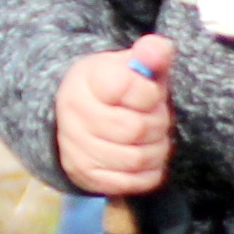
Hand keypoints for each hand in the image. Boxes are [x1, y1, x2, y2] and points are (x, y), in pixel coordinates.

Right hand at [56, 36, 173, 195]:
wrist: (80, 115)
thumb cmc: (116, 87)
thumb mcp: (132, 63)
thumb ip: (151, 53)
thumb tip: (157, 51)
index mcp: (87, 79)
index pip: (127, 87)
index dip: (149, 93)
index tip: (150, 91)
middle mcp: (76, 115)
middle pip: (136, 129)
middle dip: (157, 122)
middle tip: (156, 116)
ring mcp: (78, 149)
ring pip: (137, 158)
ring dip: (157, 148)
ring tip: (153, 136)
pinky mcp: (88, 176)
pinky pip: (133, 182)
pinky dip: (150, 171)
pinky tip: (147, 156)